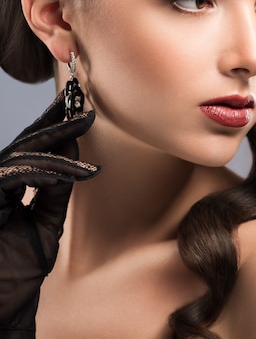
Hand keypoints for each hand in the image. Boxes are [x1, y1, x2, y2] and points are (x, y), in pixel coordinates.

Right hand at [0, 92, 98, 335]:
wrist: (1, 306)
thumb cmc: (17, 269)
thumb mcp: (45, 225)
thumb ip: (55, 193)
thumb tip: (72, 162)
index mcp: (5, 188)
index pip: (28, 151)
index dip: (51, 127)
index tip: (76, 110)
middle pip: (25, 145)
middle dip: (56, 125)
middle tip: (85, 111)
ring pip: (23, 156)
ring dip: (60, 151)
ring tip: (87, 141)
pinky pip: (17, 176)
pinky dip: (47, 172)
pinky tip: (73, 172)